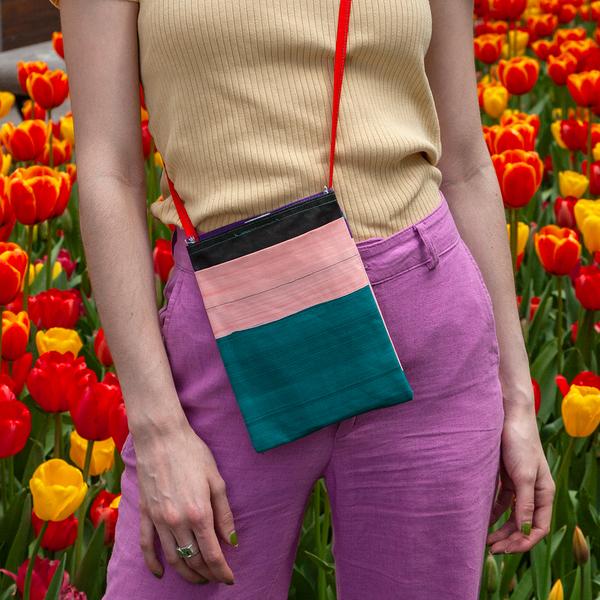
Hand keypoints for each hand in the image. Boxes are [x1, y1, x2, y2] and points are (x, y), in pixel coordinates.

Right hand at [133, 421, 236, 584]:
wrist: (161, 437)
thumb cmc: (193, 453)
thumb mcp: (216, 480)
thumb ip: (224, 514)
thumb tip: (231, 541)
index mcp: (199, 513)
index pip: (212, 554)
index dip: (222, 571)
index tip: (229, 579)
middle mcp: (178, 521)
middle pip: (193, 559)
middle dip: (207, 573)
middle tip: (216, 577)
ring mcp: (158, 519)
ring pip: (172, 558)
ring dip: (186, 572)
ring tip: (197, 578)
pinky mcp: (145, 513)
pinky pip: (147, 545)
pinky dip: (153, 563)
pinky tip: (160, 573)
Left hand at [486, 406, 555, 553]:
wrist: (507, 416)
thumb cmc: (519, 443)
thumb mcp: (523, 476)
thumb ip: (524, 503)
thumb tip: (522, 531)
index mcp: (544, 494)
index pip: (537, 528)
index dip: (522, 542)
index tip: (504, 549)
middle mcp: (534, 492)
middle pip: (523, 524)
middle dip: (509, 538)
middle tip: (490, 548)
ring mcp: (520, 484)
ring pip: (512, 514)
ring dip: (500, 528)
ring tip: (484, 538)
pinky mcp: (506, 476)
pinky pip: (501, 501)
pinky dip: (493, 511)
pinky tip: (482, 518)